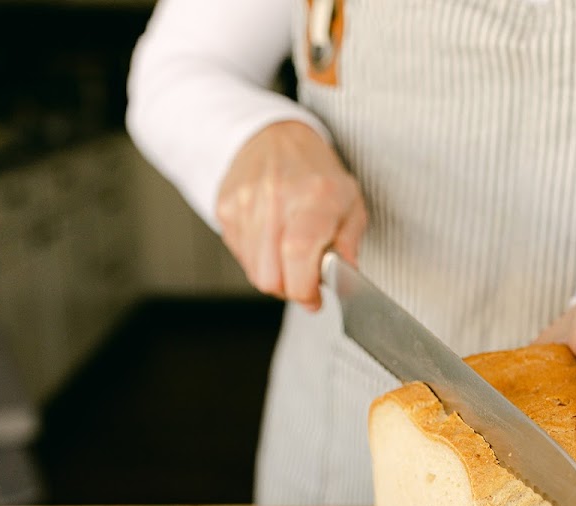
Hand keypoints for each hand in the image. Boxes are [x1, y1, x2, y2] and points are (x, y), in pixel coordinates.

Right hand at [216, 121, 366, 310]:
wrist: (275, 137)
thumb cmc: (316, 173)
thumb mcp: (350, 202)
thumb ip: (349, 244)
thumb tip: (346, 279)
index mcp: (314, 198)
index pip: (298, 256)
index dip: (305, 289)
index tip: (315, 297)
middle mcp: (276, 198)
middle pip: (271, 277)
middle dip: (290, 288)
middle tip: (304, 276)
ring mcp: (245, 203)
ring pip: (254, 272)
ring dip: (274, 275)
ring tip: (288, 254)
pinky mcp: (226, 209)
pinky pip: (240, 255)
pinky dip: (257, 258)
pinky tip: (271, 238)